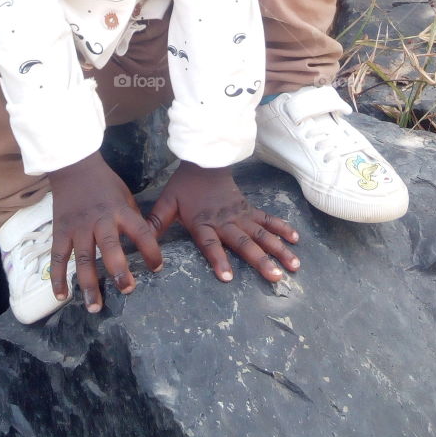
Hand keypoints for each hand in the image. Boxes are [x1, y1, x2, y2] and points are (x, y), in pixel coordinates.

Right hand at [47, 151, 163, 312]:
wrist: (73, 168)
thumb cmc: (104, 184)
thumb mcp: (125, 195)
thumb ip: (132, 219)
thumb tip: (146, 243)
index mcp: (119, 210)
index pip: (140, 231)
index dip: (150, 249)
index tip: (157, 267)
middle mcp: (99, 220)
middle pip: (109, 247)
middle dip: (118, 270)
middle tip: (126, 290)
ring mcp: (77, 227)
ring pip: (82, 258)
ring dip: (88, 283)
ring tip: (94, 306)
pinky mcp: (60, 231)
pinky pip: (58, 257)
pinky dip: (58, 277)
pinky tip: (62, 296)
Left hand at [147, 161, 299, 284]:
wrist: (204, 159)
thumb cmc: (184, 185)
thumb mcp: (166, 203)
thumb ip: (156, 224)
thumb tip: (140, 245)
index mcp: (203, 222)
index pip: (210, 244)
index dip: (218, 259)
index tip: (228, 277)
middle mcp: (224, 221)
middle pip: (244, 243)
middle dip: (260, 260)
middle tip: (276, 277)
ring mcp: (239, 215)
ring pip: (261, 234)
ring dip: (278, 249)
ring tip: (293, 265)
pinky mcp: (248, 208)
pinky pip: (267, 219)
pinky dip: (281, 228)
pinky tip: (295, 240)